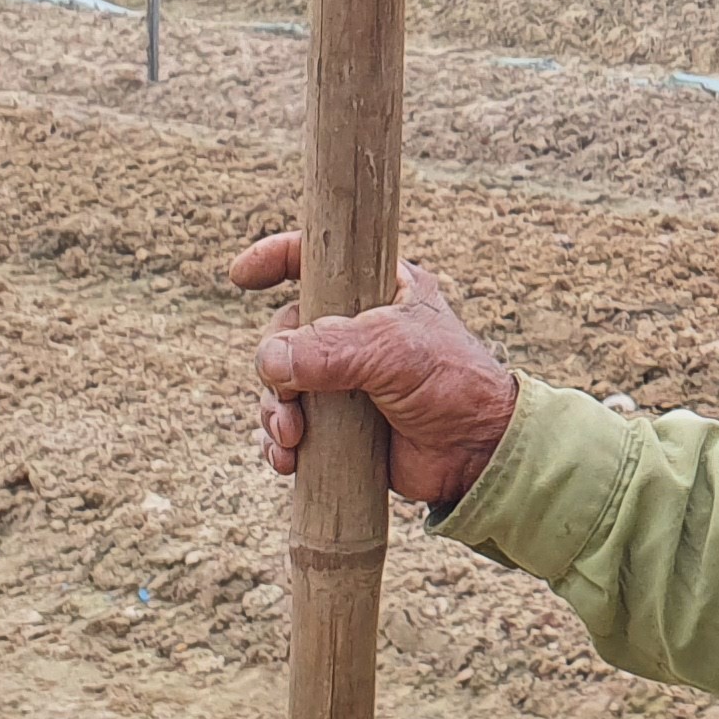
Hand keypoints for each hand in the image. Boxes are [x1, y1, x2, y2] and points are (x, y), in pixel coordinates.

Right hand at [231, 232, 520, 510]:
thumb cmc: (451, 384)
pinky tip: (287, 459)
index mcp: (377, 289)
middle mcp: (356, 329)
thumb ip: (327, 350)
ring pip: (279, 383)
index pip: (315, 260)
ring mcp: (345, 377)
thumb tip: (270, 362)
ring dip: (273, 412)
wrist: (477, 452)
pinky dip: (279, 442)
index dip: (274, 259)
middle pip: (284, 333)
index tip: (240, 276)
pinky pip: (288, 425)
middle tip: (290, 402)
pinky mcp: (339, 422)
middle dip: (274, 370)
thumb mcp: (392, 350)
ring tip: (291, 438)